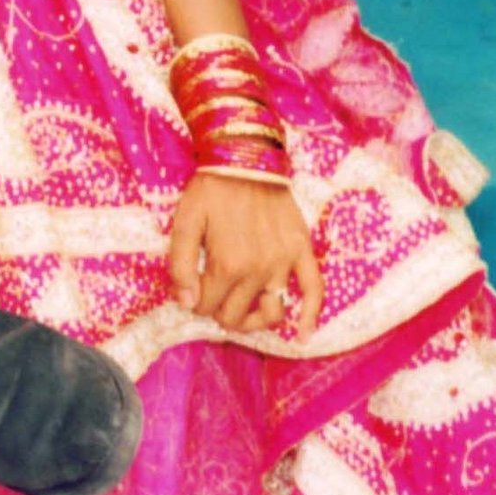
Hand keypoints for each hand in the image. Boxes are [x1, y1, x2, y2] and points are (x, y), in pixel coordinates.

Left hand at [167, 172, 322, 335]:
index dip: (193, 302)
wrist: (247, 159)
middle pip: (236, 314)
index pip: (206, 306)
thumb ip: (181, 264)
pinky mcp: (302, 253)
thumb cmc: (211, 190)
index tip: (188, 289)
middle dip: (217, 311)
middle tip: (210, 296)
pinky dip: (311, 317)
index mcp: (227, 265)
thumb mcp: (184, 222)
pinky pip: (314, 291)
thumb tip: (186, 302)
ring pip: (272, 313)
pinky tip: (304, 335)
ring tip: (241, 317)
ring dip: (254, 322)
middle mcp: (259, 271)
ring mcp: (284, 264)